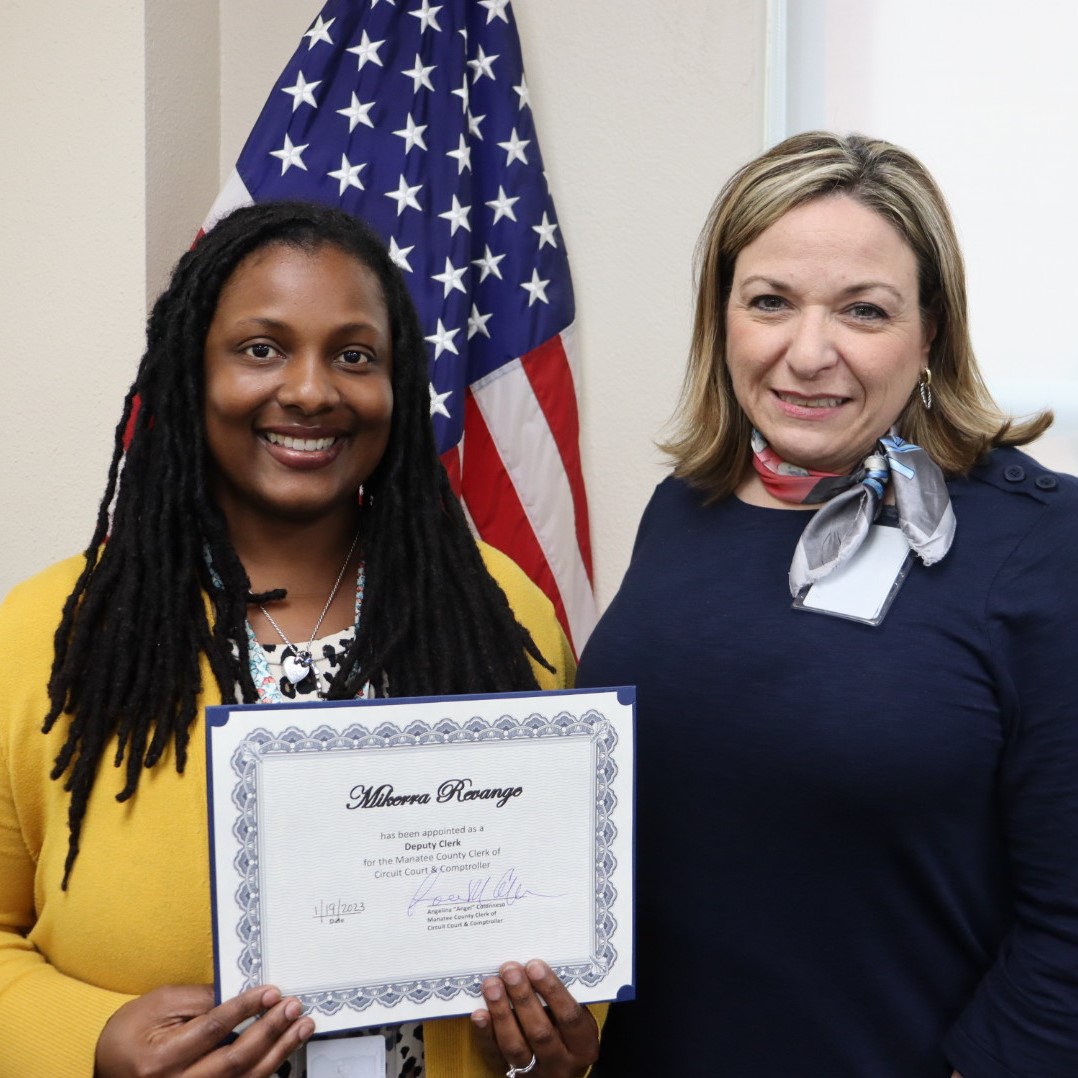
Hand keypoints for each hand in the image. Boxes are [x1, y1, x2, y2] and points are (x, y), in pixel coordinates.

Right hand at [94, 983, 313, 1077]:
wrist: (108, 1069)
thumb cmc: (131, 1032)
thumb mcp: (159, 1004)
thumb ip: (201, 1000)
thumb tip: (245, 993)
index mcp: (159, 1060)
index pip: (213, 1030)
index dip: (246, 1009)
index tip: (272, 993)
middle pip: (234, 1061)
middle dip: (269, 1031)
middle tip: (293, 1007)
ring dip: (278, 1052)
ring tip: (301, 1027)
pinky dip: (265, 1071)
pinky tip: (283, 1052)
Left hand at [472, 960, 598, 1077]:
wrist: (556, 1067)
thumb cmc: (565, 1030)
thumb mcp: (576, 1017)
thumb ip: (560, 998)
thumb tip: (533, 965)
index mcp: (583, 1046)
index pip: (570, 1017)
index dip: (552, 991)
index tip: (535, 966)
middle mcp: (561, 1063)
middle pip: (540, 1032)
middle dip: (523, 998)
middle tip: (509, 970)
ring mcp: (535, 1072)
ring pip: (516, 1046)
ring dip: (501, 1012)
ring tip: (492, 985)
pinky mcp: (511, 1076)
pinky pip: (495, 1056)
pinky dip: (486, 1034)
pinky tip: (479, 1013)